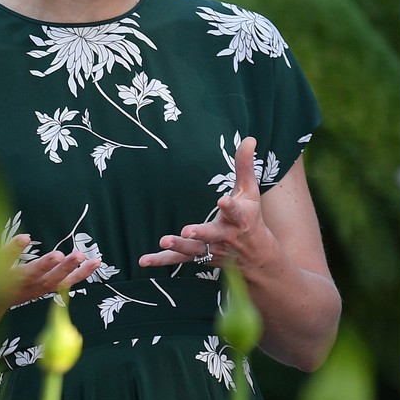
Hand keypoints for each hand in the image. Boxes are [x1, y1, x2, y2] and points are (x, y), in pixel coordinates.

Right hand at [0, 206, 102, 310]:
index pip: (1, 264)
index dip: (12, 251)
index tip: (26, 238)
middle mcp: (12, 287)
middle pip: (32, 277)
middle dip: (47, 267)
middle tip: (62, 254)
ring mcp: (29, 291)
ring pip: (52, 283)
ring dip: (69, 271)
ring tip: (83, 256)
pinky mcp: (41, 291)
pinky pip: (64, 284)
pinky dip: (80, 275)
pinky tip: (95, 262)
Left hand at [139, 136, 272, 270]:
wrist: (256, 256)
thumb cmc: (251, 217)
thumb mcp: (250, 191)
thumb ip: (245, 166)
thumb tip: (249, 138)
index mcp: (240, 218)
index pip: (236, 211)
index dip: (230, 207)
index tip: (223, 201)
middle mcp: (226, 236)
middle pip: (213, 235)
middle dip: (201, 233)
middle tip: (187, 231)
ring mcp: (212, 249)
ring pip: (194, 250)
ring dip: (179, 246)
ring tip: (164, 241)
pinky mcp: (199, 258)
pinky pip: (179, 261)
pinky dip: (161, 261)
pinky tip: (143, 261)